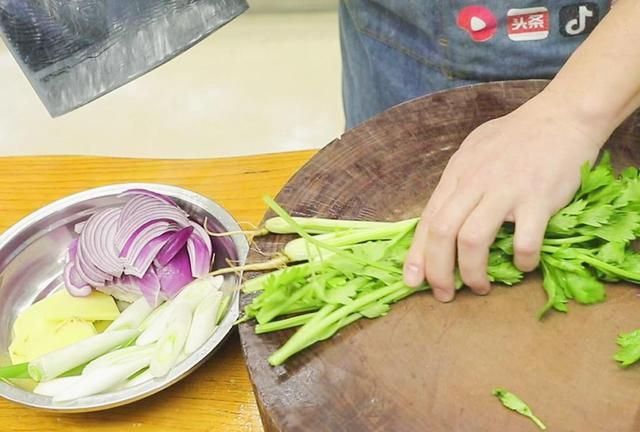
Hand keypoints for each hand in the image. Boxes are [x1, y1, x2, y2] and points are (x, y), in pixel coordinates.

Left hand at [402, 90, 609, 301]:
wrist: (562, 116)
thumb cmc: (516, 136)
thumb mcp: (473, 152)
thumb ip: (457, 184)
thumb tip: (441, 217)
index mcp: (457, 174)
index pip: (428, 219)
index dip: (417, 254)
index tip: (411, 281)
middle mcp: (475, 183)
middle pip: (443, 233)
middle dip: (438, 271)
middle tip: (444, 294)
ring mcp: (505, 191)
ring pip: (473, 240)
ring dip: (472, 272)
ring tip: (479, 286)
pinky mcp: (538, 199)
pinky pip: (523, 240)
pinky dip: (521, 260)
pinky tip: (522, 264)